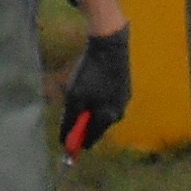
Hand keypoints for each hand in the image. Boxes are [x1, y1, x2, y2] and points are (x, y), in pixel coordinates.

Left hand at [60, 28, 130, 153]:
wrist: (110, 46)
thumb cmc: (89, 73)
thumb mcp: (74, 99)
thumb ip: (70, 122)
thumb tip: (64, 143)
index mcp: (107, 119)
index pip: (89, 141)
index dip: (75, 142)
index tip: (64, 139)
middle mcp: (119, 114)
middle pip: (96, 127)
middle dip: (83, 121)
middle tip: (71, 105)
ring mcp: (124, 101)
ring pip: (102, 113)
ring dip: (91, 107)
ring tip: (84, 87)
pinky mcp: (125, 89)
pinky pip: (108, 100)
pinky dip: (99, 96)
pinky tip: (94, 80)